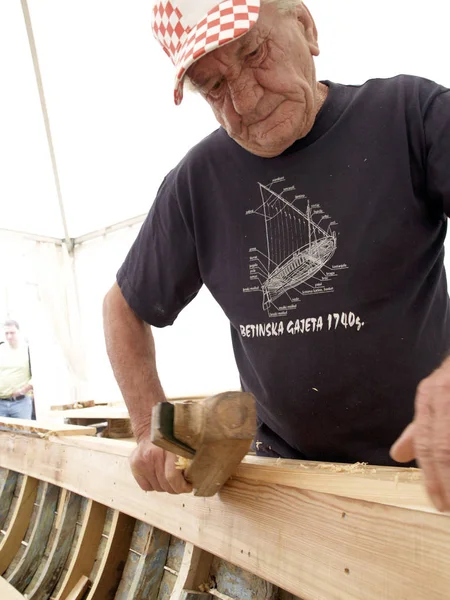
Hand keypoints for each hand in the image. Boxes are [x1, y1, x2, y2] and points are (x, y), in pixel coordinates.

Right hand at [130, 436, 191, 494]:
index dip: (182, 487)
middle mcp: (153, 454)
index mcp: (168, 449)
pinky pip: (146, 487)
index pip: (172, 478)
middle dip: (176, 488)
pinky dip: (154, 485)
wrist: (152, 430)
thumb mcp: (184, 446)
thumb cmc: (172, 440)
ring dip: (165, 487)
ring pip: (157, 488)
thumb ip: (191, 460)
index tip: (188, 487)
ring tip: (170, 478)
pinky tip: (158, 476)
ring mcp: (142, 460)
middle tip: (181, 484)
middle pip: (165, 485)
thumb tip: (197, 478)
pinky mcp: (135, 464)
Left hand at [390, 357, 449, 511]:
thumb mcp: (434, 398)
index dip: (433, 478)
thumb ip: (419, 429)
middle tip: (448, 508)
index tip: (438, 504)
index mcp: (430, 397)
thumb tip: (397, 456)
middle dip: (447, 482)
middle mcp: (443, 396)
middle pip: (443, 448)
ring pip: (449, 446)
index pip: (427, 444)